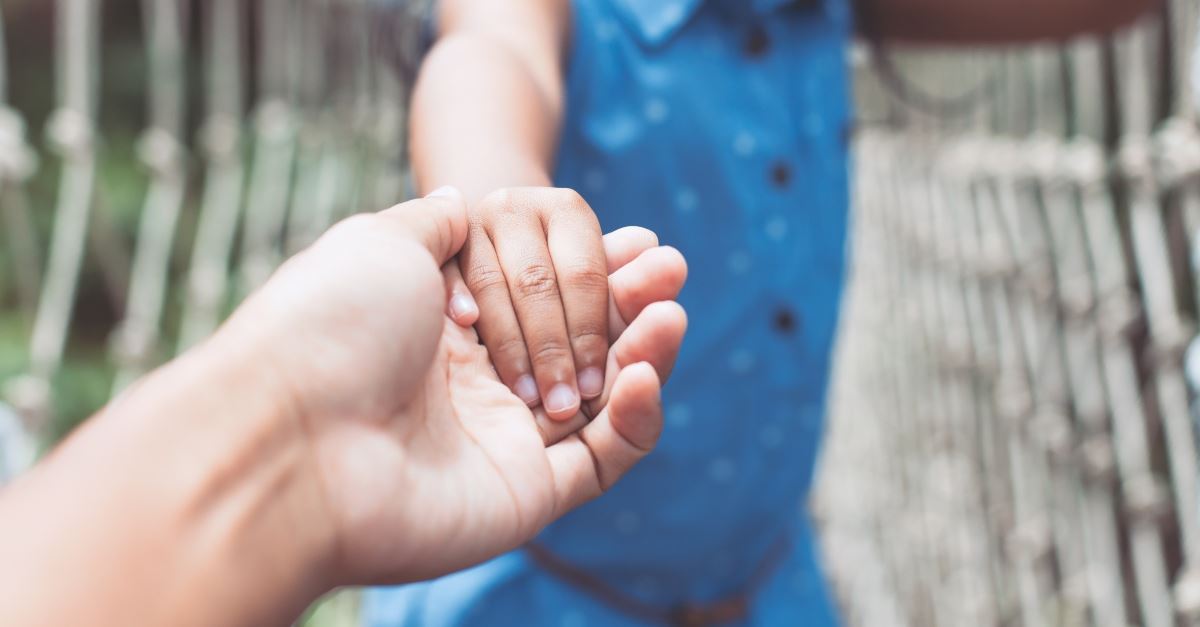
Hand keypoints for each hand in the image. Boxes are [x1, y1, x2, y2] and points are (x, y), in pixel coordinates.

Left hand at [221, 187, 687, 584]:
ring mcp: (504, 441)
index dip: (594, 266)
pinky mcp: (530, 494)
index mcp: (447, 327)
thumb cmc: (330, 326)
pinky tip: (643, 372)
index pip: (544, 294)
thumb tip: (470, 199)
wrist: (292, 434)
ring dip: (645, 350)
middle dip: (629, 301)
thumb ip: (440, 222)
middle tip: (667, 268)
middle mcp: (478, 384)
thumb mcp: (382, 239)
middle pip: (581, 341)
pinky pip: (605, 457)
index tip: (638, 239)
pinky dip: (638, 416)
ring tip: (668, 310)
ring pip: (604, 398)